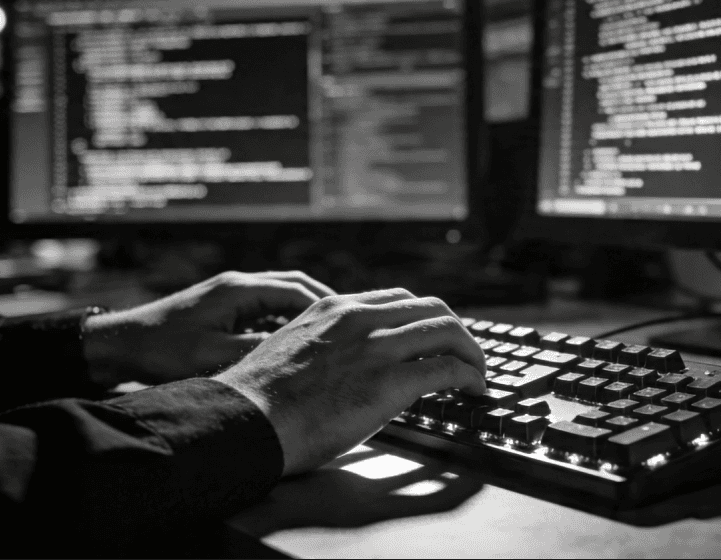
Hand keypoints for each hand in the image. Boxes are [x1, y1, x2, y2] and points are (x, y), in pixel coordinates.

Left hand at [83, 271, 334, 385]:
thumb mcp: (212, 356)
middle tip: (350, 323)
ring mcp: (230, 294)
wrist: (121, 344)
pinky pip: (265, 308)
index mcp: (238, 290)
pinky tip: (296, 342)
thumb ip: (255, 350)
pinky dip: (284, 320)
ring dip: (304, 311)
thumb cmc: (162, 350)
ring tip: (330, 334)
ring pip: (280, 296)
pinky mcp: (224, 307)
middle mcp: (237, 285)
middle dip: (323, 304)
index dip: (326, 305)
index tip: (351, 321)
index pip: (296, 289)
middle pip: (293, 285)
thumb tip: (295, 351)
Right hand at [211, 288, 485, 475]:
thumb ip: (327, 345)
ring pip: (447, 330)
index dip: (425, 318)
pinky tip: (473, 390)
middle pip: (431, 307)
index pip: (398, 299)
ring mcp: (375, 347)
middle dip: (456, 331)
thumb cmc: (259, 400)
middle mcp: (359, 318)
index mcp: (334, 307)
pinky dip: (469, 376)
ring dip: (471, 353)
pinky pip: (447, 368)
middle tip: (465, 355)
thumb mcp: (294, 349)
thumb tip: (348, 366)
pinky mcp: (388, 381)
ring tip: (477, 374)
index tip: (434, 337)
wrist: (243, 421)